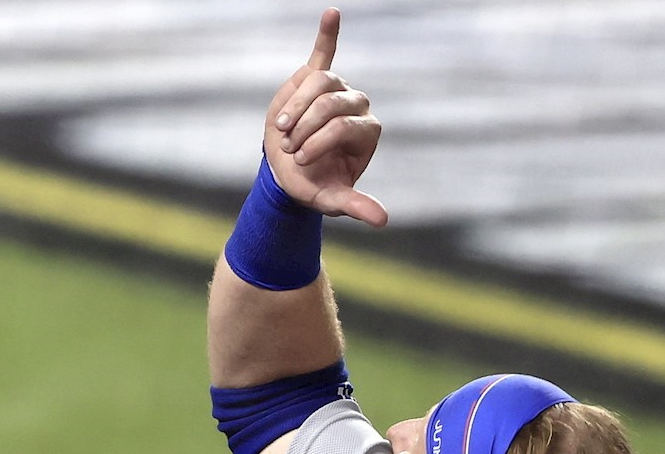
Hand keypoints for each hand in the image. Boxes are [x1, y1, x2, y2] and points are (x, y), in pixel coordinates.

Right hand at [264, 9, 386, 226]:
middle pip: (332, 102)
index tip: (298, 160)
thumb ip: (355, 206)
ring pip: (320, 81)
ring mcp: (337, 90)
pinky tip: (332, 14)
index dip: (318, 142)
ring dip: (296, 105)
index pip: (344, 125)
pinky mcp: (314, 77)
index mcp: (366, 131)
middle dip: (304, 127)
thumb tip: (383, 221)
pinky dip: (327, 33)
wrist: (287, 172)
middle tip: (287, 148)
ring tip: (280, 127)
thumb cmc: (312, 185)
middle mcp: (357, 106)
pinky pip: (325, 52)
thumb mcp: (331, 199)